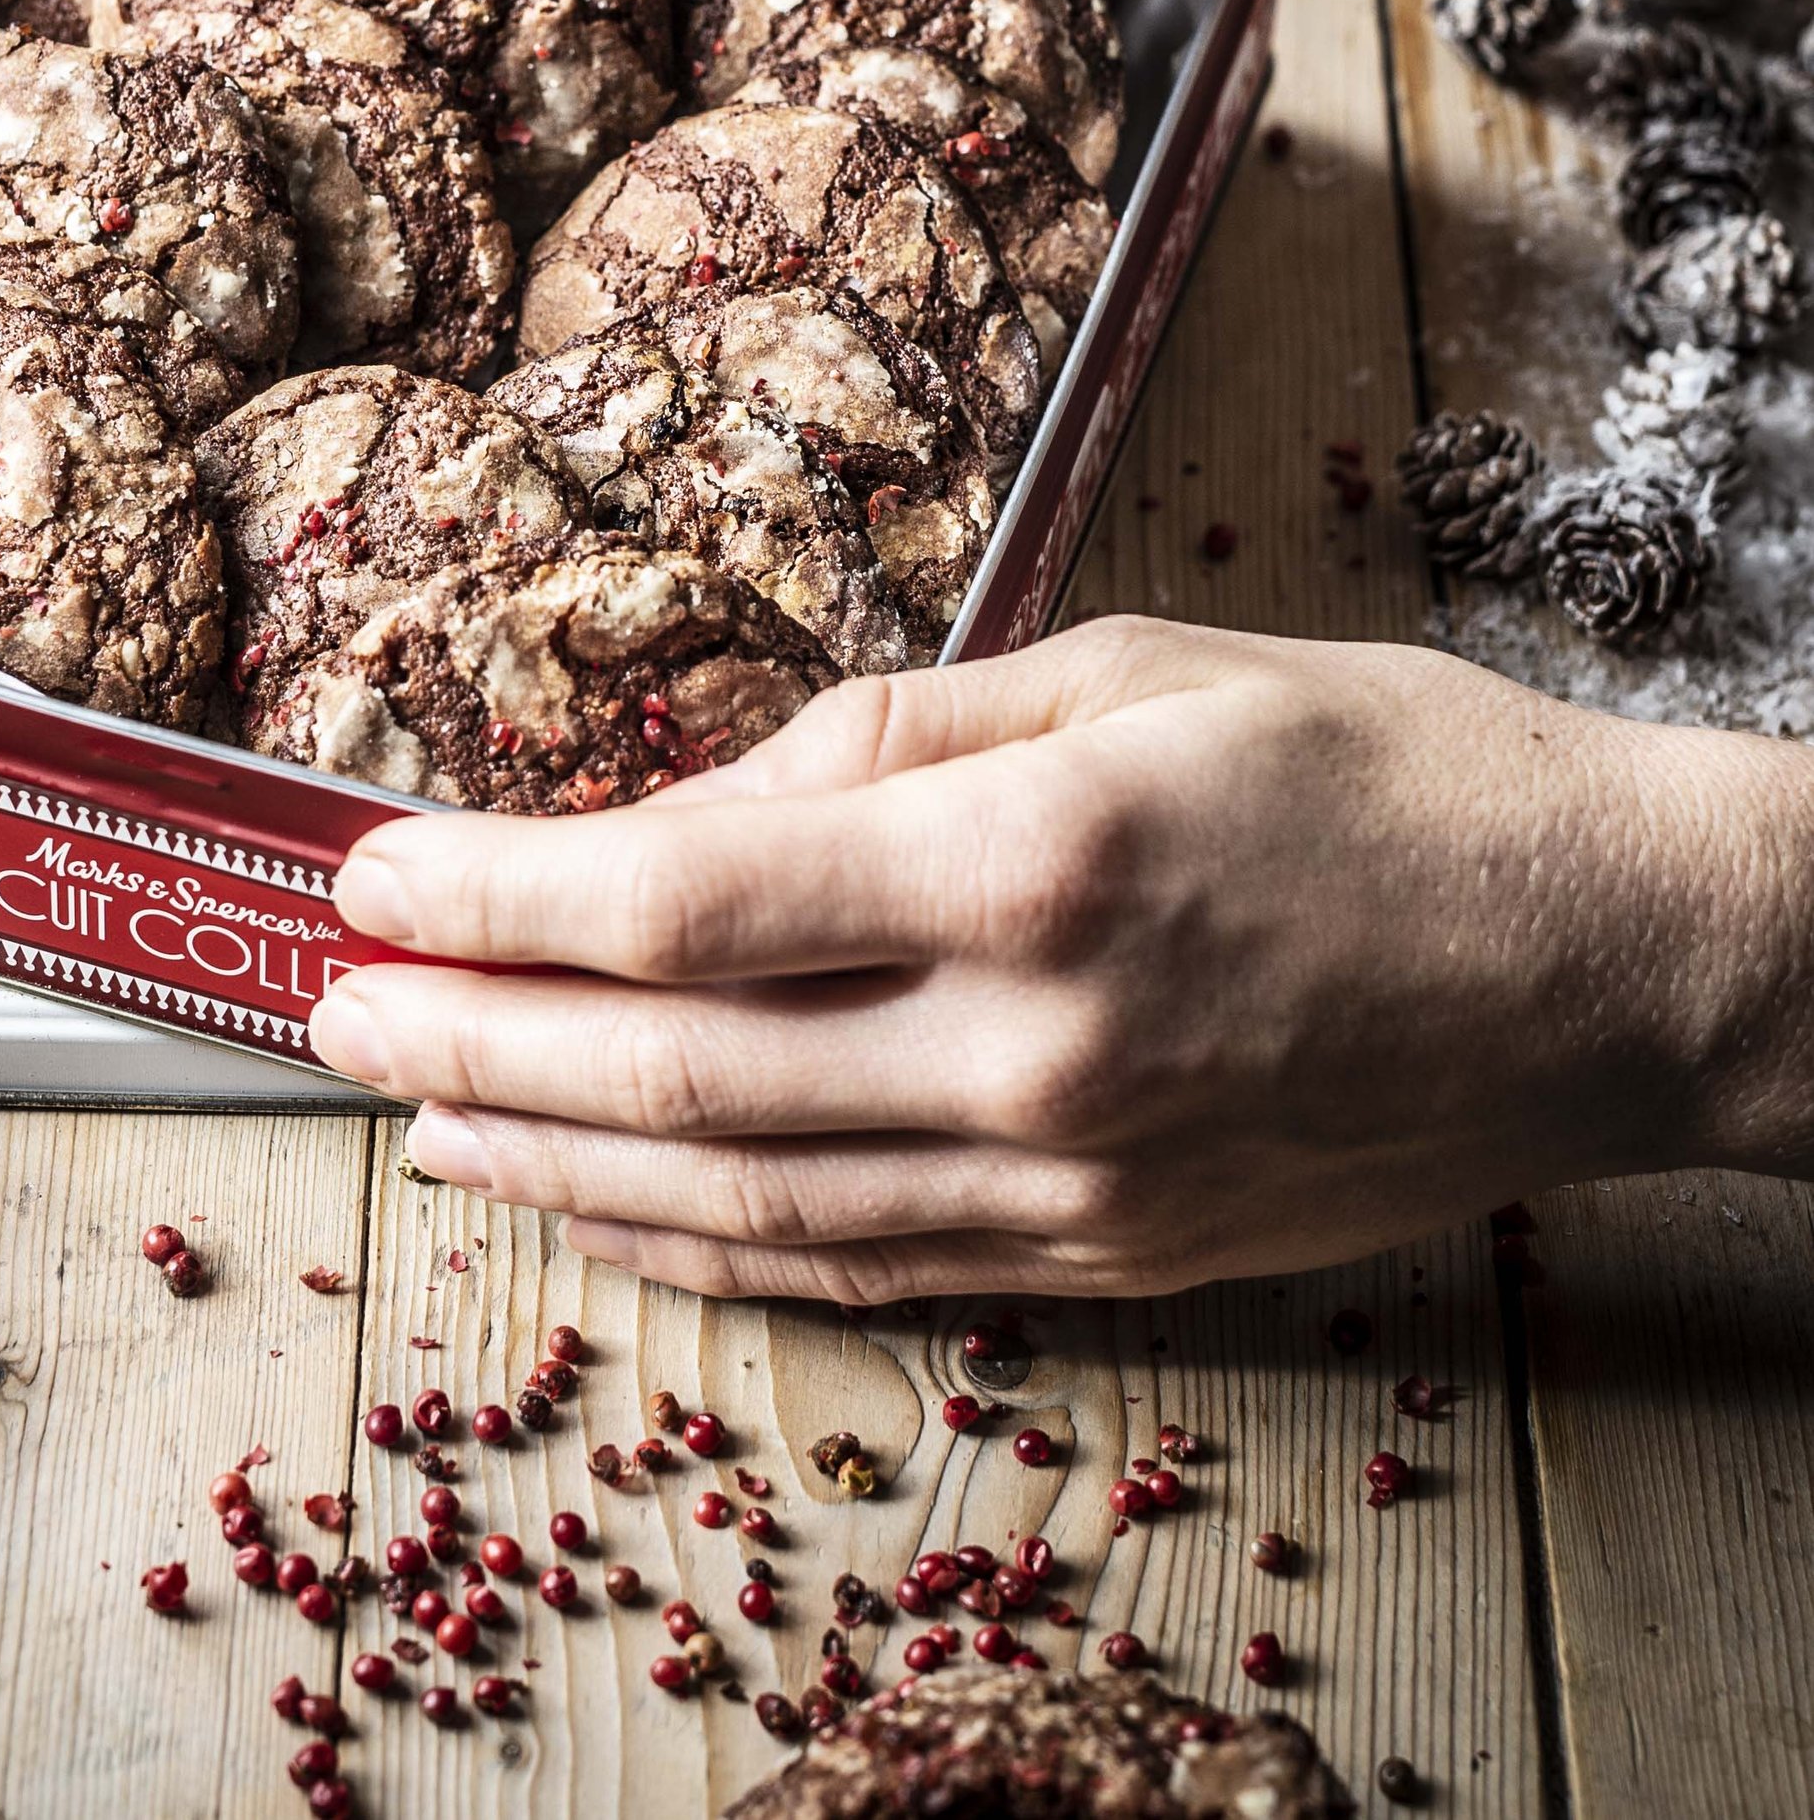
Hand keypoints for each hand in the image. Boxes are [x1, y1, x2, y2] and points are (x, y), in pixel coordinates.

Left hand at [306, 616, 1805, 1298]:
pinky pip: (857, 1268)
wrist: (1603, 959)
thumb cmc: (1383, 770)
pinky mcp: (1108, 1255)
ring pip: (741, 1196)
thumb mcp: (1128, 668)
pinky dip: (702, 1245)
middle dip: (471, 1039)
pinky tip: (602, 1210)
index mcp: (1034, 857)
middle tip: (332, 1011)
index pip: (684, 899)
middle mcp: (1035, 1044)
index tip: (371, 873)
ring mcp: (1072, 1179)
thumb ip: (889, 733)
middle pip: (676, 1065)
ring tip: (419, 1116)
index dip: (497, 895)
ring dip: (553, 1158)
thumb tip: (699, 807)